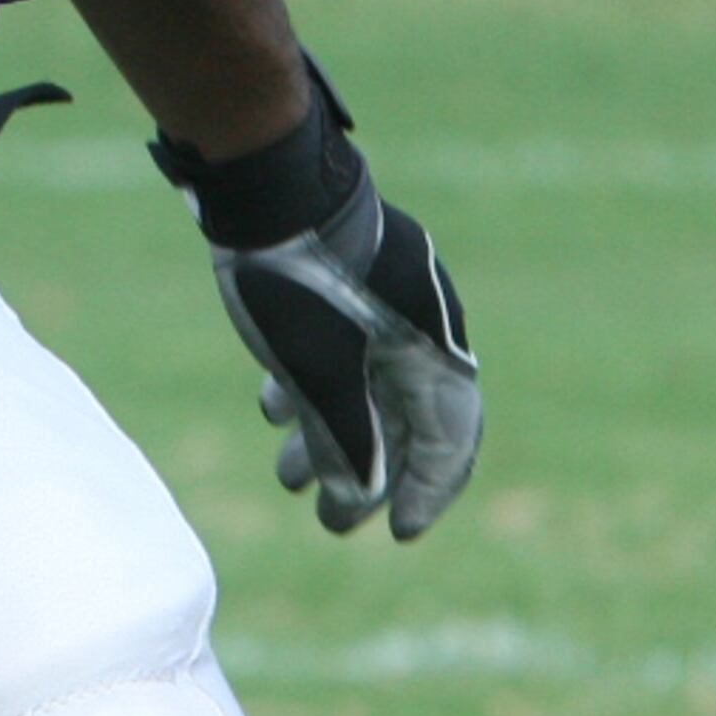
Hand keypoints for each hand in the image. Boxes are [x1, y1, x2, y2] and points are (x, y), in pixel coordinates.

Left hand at [209, 169, 479, 538]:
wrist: (265, 182)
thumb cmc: (299, 281)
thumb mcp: (318, 373)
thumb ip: (345, 440)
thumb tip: (357, 499)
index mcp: (434, 348)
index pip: (449, 439)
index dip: (425, 490)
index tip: (396, 532)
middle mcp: (420, 326)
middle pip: (403, 420)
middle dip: (365, 474)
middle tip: (329, 522)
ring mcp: (382, 302)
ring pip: (364, 388)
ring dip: (329, 437)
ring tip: (287, 477)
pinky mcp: (343, 283)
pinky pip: (339, 352)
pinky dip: (310, 387)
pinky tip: (272, 407)